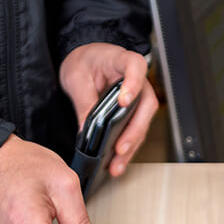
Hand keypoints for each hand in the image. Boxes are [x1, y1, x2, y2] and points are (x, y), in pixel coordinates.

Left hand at [59, 42, 157, 175]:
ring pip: (143, 121)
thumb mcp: (77, 77)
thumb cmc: (84, 61)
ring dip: (132, 144)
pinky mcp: (133, 110)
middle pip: (146, 103)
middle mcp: (136, 78)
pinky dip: (128, 146)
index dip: (133, 83)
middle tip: (120, 147)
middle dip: (135, 129)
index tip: (124, 101)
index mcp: (121, 60)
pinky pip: (135, 128)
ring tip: (118, 163)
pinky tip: (118, 160)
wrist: (85, 61)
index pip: (135, 67)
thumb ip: (83, 100)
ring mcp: (137, 95)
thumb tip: (85, 129)